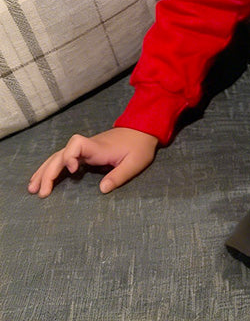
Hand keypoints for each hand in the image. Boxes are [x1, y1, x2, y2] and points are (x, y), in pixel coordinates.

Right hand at [28, 127, 158, 197]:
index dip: (70, 156)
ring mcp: (86, 149)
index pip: (77, 144)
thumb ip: (119, 176)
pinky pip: (64, 159)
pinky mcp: (86, 152)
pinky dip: (52, 168)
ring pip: (59, 156)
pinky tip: (43, 179)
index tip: (73, 171)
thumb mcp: (135, 162)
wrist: (143, 130)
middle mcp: (88, 146)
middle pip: (61, 154)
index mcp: (99, 147)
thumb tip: (102, 190)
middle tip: (41, 193)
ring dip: (45, 170)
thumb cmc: (140, 146)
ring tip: (32, 188)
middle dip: (49, 171)